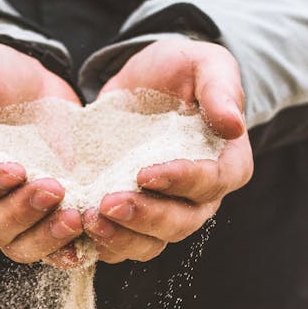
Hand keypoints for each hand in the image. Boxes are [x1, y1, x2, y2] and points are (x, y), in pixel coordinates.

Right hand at [0, 43, 83, 265]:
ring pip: (21, 246)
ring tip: (75, 216)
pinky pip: (54, 247)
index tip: (15, 169)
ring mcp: (12, 215)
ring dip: (47, 237)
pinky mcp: (46, 216)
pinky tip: (88, 237)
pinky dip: (70, 248)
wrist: (26, 80)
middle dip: (21, 213)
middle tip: (53, 188)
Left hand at [82, 37, 253, 262]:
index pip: (212, 183)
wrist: (142, 84)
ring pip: (149, 243)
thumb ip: (221, 89)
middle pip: (180, 222)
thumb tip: (234, 125)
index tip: (144, 173)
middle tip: (107, 204)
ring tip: (88, 220)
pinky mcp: (132, 217)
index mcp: (226, 164)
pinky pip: (119, 243)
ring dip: (119, 237)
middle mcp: (199, 198)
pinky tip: (74, 228)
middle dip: (144, 217)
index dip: (181, 182)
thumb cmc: (180, 71)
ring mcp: (164, 212)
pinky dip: (98, 242)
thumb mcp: (204, 64)